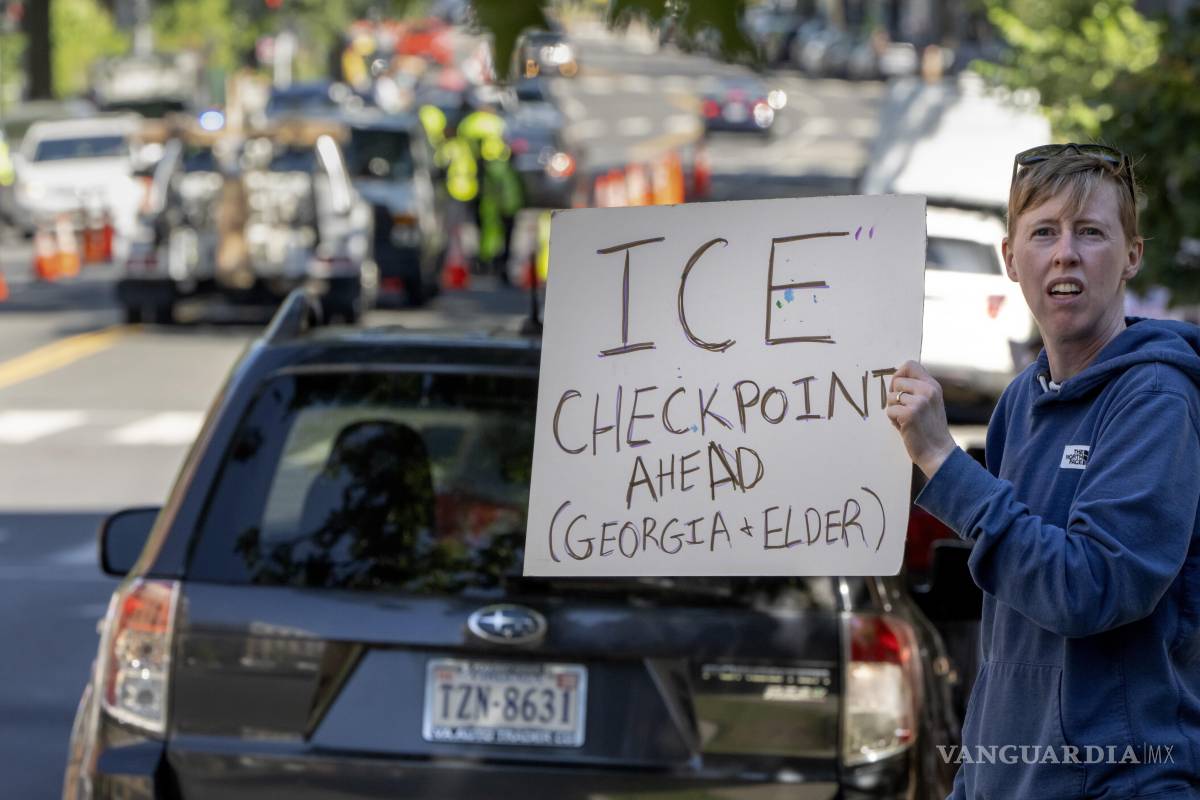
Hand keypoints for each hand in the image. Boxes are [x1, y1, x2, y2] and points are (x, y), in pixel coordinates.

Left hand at [886, 360, 957, 477]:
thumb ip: (917, 389)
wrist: (938, 452)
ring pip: (890, 397)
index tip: (899, 388)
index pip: (910, 364)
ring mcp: (919, 402)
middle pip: (896, 381)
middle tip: (904, 410)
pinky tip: (905, 427)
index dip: (899, 374)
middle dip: (894, 396)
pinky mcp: (909, 414)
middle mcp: (927, 390)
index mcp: (933, 385)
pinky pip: (889, 411)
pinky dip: (893, 420)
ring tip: (906, 420)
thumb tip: (894, 379)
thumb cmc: (929, 429)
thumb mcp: (929, 403)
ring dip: (894, 410)